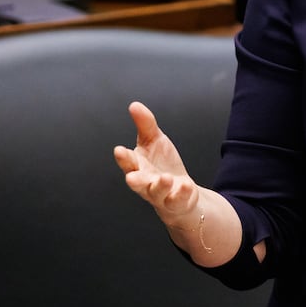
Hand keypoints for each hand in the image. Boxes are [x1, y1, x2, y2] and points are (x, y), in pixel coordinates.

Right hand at [113, 100, 200, 227]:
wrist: (180, 190)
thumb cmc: (162, 165)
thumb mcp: (155, 141)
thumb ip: (145, 124)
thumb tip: (134, 105)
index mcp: (138, 166)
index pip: (128, 162)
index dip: (123, 158)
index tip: (119, 150)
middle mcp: (146, 183)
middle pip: (137, 183)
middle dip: (135, 180)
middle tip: (132, 177)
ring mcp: (161, 194)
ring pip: (156, 193)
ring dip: (160, 186)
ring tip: (165, 178)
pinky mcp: (176, 202)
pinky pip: (177, 199)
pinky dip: (181, 193)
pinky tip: (186, 185)